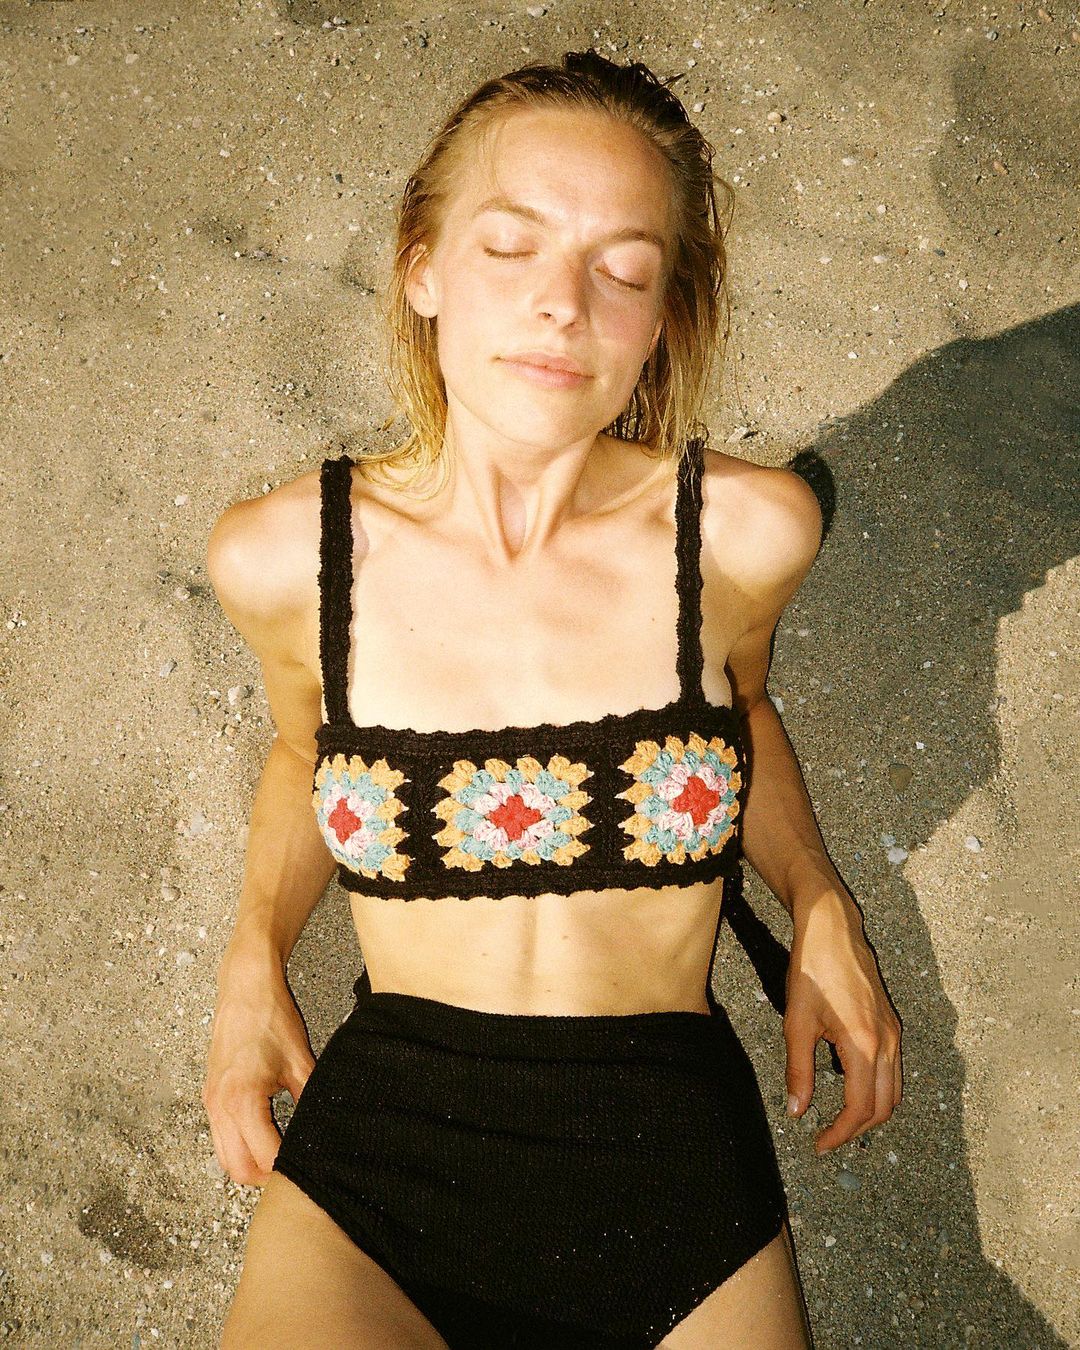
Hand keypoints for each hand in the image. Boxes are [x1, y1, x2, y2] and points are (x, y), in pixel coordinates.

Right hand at [201, 943, 315, 1186]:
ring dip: (249, 1163)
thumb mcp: (301, 1062)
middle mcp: (220, 1106)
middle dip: (265, 1175)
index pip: (264, 1157)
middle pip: (237, 1169)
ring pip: (224, 1156)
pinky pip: (220, 1136)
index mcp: (243, 1100)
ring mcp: (211, 1101)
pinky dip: (239, 1145)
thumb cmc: (270, 1017)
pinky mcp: (210, 1095)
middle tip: (294, 1169)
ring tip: (280, 1154)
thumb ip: (311, 1100)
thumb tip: (324, 1129)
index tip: (307, 1168)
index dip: (287, 1169)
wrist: (245, 987)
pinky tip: (264, 1135)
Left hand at [782, 890, 901, 1154]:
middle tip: (828, 1138)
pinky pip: (892, 1070)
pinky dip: (876, 1089)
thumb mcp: (797, 1022)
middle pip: (883, 1107)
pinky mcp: (892, 1024)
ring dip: (870, 1112)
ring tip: (839, 1120)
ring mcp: (894, 1033)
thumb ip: (798, 1070)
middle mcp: (888, 1043)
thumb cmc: (812, 970)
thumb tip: (797, 1110)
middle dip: (857, 1129)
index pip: (859, 1108)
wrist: (833, 928)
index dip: (840, 1133)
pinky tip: (850, 1087)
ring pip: (893, 1091)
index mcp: (864, 1045)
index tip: (819, 1144)